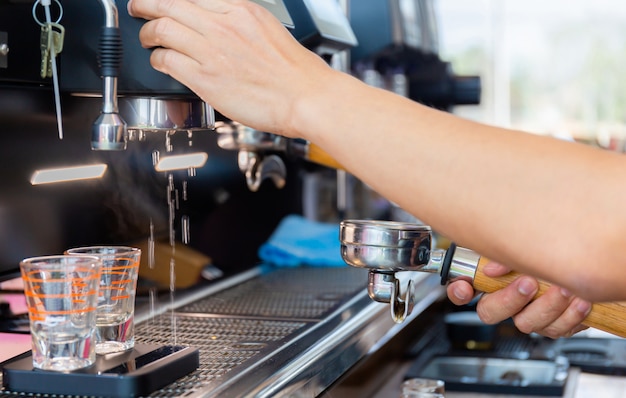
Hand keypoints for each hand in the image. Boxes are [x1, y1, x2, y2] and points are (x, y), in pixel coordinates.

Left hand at [127, 0, 336, 136]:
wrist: (307, 97)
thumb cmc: (296, 72)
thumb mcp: (269, 29)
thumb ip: (241, 23)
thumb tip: (220, 24)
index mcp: (241, 10)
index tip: (165, 2)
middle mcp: (224, 25)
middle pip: (170, 4)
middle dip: (148, 4)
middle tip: (139, 7)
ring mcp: (212, 50)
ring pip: (162, 29)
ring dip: (148, 33)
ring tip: (147, 38)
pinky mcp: (205, 77)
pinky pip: (167, 60)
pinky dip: (157, 59)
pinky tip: (160, 62)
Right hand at [446, 262, 591, 338]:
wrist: (584, 266)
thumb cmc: (548, 253)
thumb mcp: (523, 247)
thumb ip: (504, 255)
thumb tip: (493, 267)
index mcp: (491, 284)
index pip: (462, 291)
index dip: (459, 291)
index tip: (465, 286)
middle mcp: (506, 303)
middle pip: (490, 313)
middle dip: (511, 298)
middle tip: (528, 283)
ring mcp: (529, 317)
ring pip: (527, 324)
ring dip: (547, 306)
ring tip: (564, 289)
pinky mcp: (554, 326)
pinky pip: (558, 330)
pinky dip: (571, 316)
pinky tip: (580, 300)